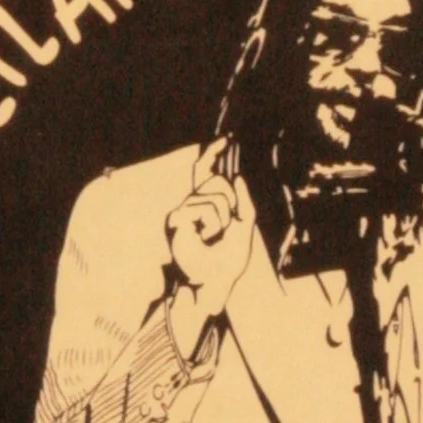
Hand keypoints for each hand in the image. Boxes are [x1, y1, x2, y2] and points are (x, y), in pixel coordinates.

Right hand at [166, 165, 253, 352]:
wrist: (216, 282)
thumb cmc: (229, 261)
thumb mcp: (245, 227)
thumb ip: (243, 202)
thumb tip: (237, 177)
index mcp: (206, 205)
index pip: (205, 173)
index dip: (212, 154)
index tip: (224, 140)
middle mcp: (193, 205)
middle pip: (216, 180)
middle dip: (230, 204)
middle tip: (225, 227)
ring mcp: (184, 210)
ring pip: (216, 195)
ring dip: (223, 219)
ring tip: (213, 236)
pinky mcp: (178, 218)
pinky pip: (207, 207)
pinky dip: (214, 223)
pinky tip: (204, 237)